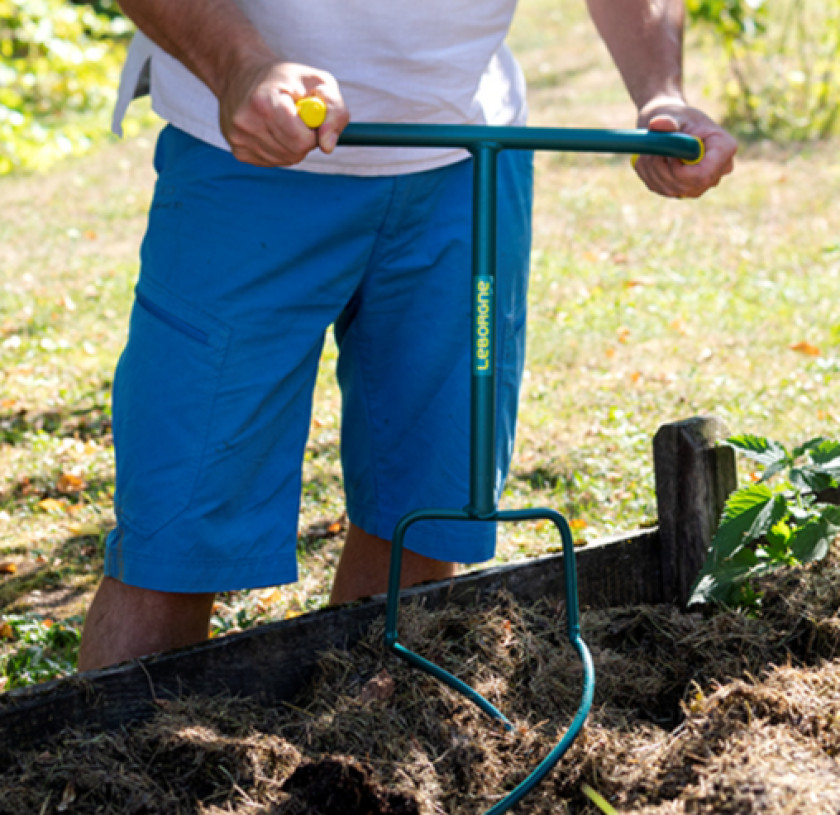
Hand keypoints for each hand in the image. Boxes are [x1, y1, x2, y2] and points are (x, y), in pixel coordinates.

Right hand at [218, 58, 348, 166]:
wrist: (243, 73)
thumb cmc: (287, 78)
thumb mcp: (319, 82)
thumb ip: (335, 111)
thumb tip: (327, 146)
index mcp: (264, 101)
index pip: (301, 139)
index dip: (313, 132)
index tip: (309, 117)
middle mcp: (246, 122)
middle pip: (294, 152)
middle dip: (305, 140)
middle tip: (298, 119)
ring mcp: (238, 138)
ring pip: (285, 160)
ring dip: (293, 145)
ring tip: (284, 121)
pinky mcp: (238, 150)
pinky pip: (273, 162)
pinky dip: (280, 149)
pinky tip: (271, 130)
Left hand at [633, 100, 736, 198]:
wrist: (673, 125)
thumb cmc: (679, 117)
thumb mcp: (675, 114)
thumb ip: (667, 121)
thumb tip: (655, 124)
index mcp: (724, 148)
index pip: (704, 175)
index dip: (680, 171)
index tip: (667, 154)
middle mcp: (718, 171)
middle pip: (686, 186)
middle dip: (662, 170)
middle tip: (652, 150)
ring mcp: (702, 184)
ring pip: (671, 189)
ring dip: (652, 170)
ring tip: (651, 150)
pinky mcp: (684, 190)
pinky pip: (661, 189)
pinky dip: (649, 175)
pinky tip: (651, 159)